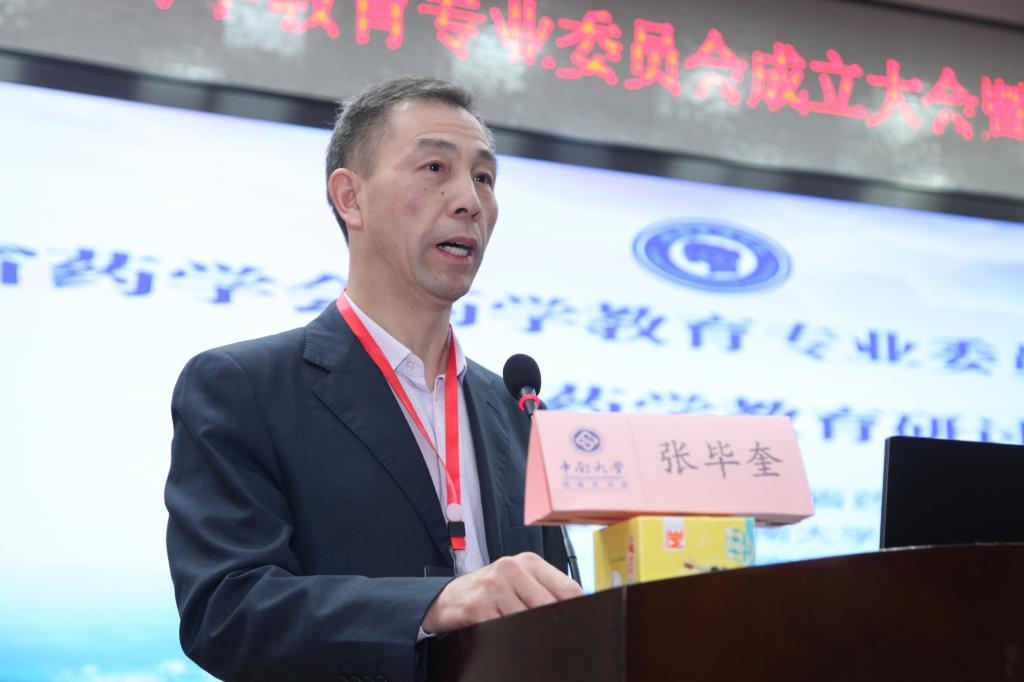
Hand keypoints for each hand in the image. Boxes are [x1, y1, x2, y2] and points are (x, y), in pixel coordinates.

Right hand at [421, 552, 581, 633]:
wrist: (446, 599)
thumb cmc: (488, 593)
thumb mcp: (517, 583)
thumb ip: (544, 593)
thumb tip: (578, 615)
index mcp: (529, 561)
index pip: (568, 589)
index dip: (576, 611)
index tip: (576, 626)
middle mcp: (512, 567)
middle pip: (550, 606)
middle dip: (551, 626)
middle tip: (551, 639)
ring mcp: (495, 585)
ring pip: (529, 620)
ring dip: (529, 635)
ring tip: (522, 636)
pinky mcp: (479, 605)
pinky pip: (505, 630)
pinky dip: (508, 639)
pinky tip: (503, 637)